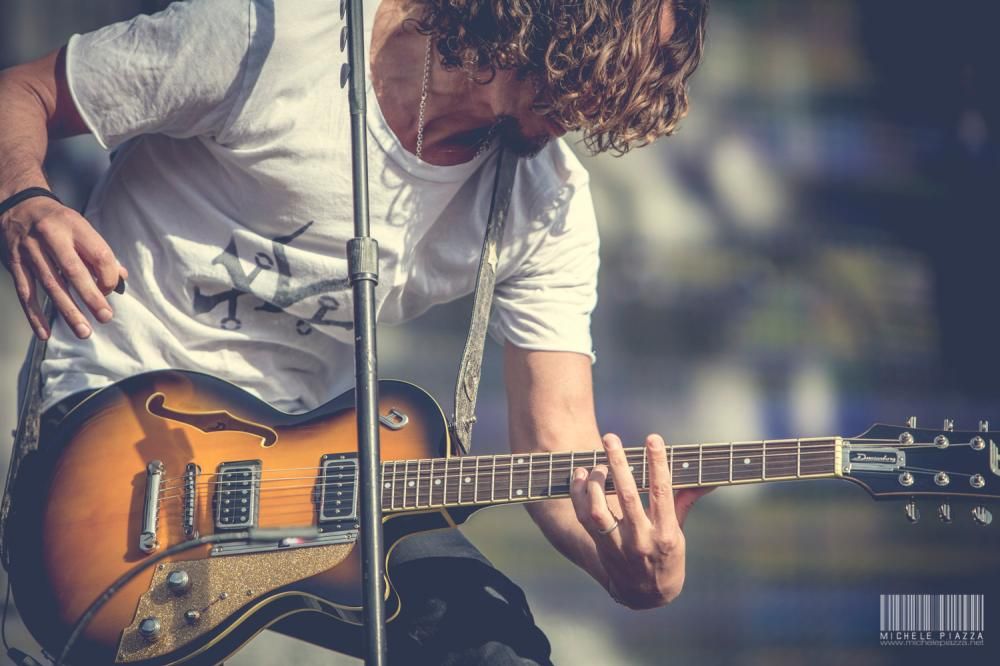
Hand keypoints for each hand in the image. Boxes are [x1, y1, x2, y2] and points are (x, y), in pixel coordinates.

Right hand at [1, 195, 125, 339]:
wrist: (19, 205)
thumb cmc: (59, 222)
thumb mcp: (82, 228)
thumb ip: (100, 253)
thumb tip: (121, 278)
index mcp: (75, 226)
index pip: (99, 254)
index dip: (108, 276)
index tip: (111, 291)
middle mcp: (51, 237)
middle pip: (74, 271)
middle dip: (91, 297)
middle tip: (105, 317)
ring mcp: (31, 250)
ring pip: (51, 284)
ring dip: (68, 311)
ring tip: (83, 331)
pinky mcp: (15, 263)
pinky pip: (25, 292)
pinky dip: (34, 314)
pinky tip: (45, 333)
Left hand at [569, 433, 711, 609]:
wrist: (646, 595)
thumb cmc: (667, 557)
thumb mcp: (679, 533)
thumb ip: (684, 501)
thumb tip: (709, 479)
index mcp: (666, 533)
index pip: (662, 492)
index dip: (657, 464)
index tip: (653, 439)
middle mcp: (641, 539)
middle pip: (626, 496)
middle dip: (618, 464)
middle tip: (610, 439)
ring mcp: (619, 545)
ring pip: (598, 509)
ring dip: (594, 482)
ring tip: (595, 465)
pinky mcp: (600, 547)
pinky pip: (583, 517)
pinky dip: (579, 494)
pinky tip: (581, 476)